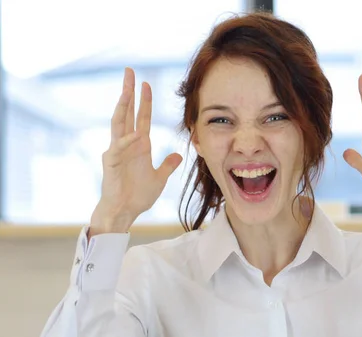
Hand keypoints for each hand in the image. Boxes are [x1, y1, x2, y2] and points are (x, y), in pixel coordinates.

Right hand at [90, 68, 182, 234]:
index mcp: (139, 145)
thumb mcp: (159, 178)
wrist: (125, 211)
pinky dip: (127, 141)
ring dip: (123, 106)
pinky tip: (136, 135)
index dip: (144, 101)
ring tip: (127, 90)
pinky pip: (118, 148)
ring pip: (118, 123)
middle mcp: (127, 144)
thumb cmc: (138, 195)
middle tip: (129, 71)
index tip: (146, 83)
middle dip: (128, 92)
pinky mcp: (110, 164)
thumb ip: (167, 165)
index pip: (142, 117)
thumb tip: (177, 155)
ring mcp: (117, 152)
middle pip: (127, 112)